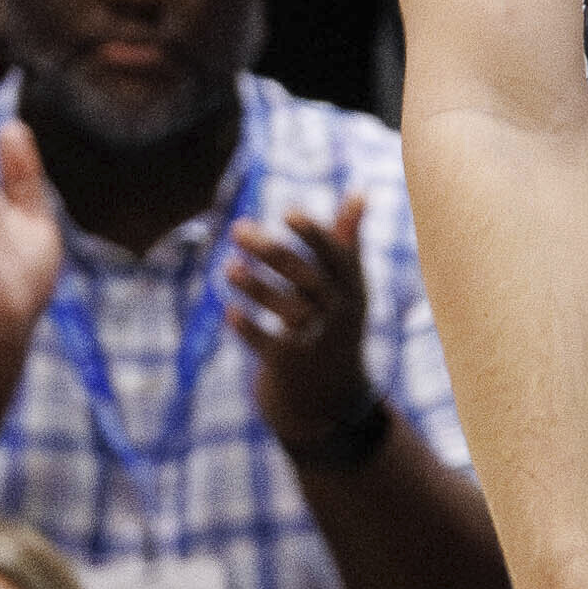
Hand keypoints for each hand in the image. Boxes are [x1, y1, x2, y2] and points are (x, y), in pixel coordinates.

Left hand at [228, 196, 385, 459]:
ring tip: (227, 266)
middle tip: (237, 229)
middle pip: (306, 279)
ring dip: (254, 287)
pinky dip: (248, 327)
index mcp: (353, 290)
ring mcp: (317, 342)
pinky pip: (268, 345)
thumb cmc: (336, 325)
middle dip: (271, 252)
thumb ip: (348, 240)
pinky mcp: (291, 366)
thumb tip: (360, 192)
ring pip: (286, 310)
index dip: (314, 236)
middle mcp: (339, 315)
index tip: (288, 214)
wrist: (331, 396)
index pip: (337, 258)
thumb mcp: (349, 287)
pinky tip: (228, 310)